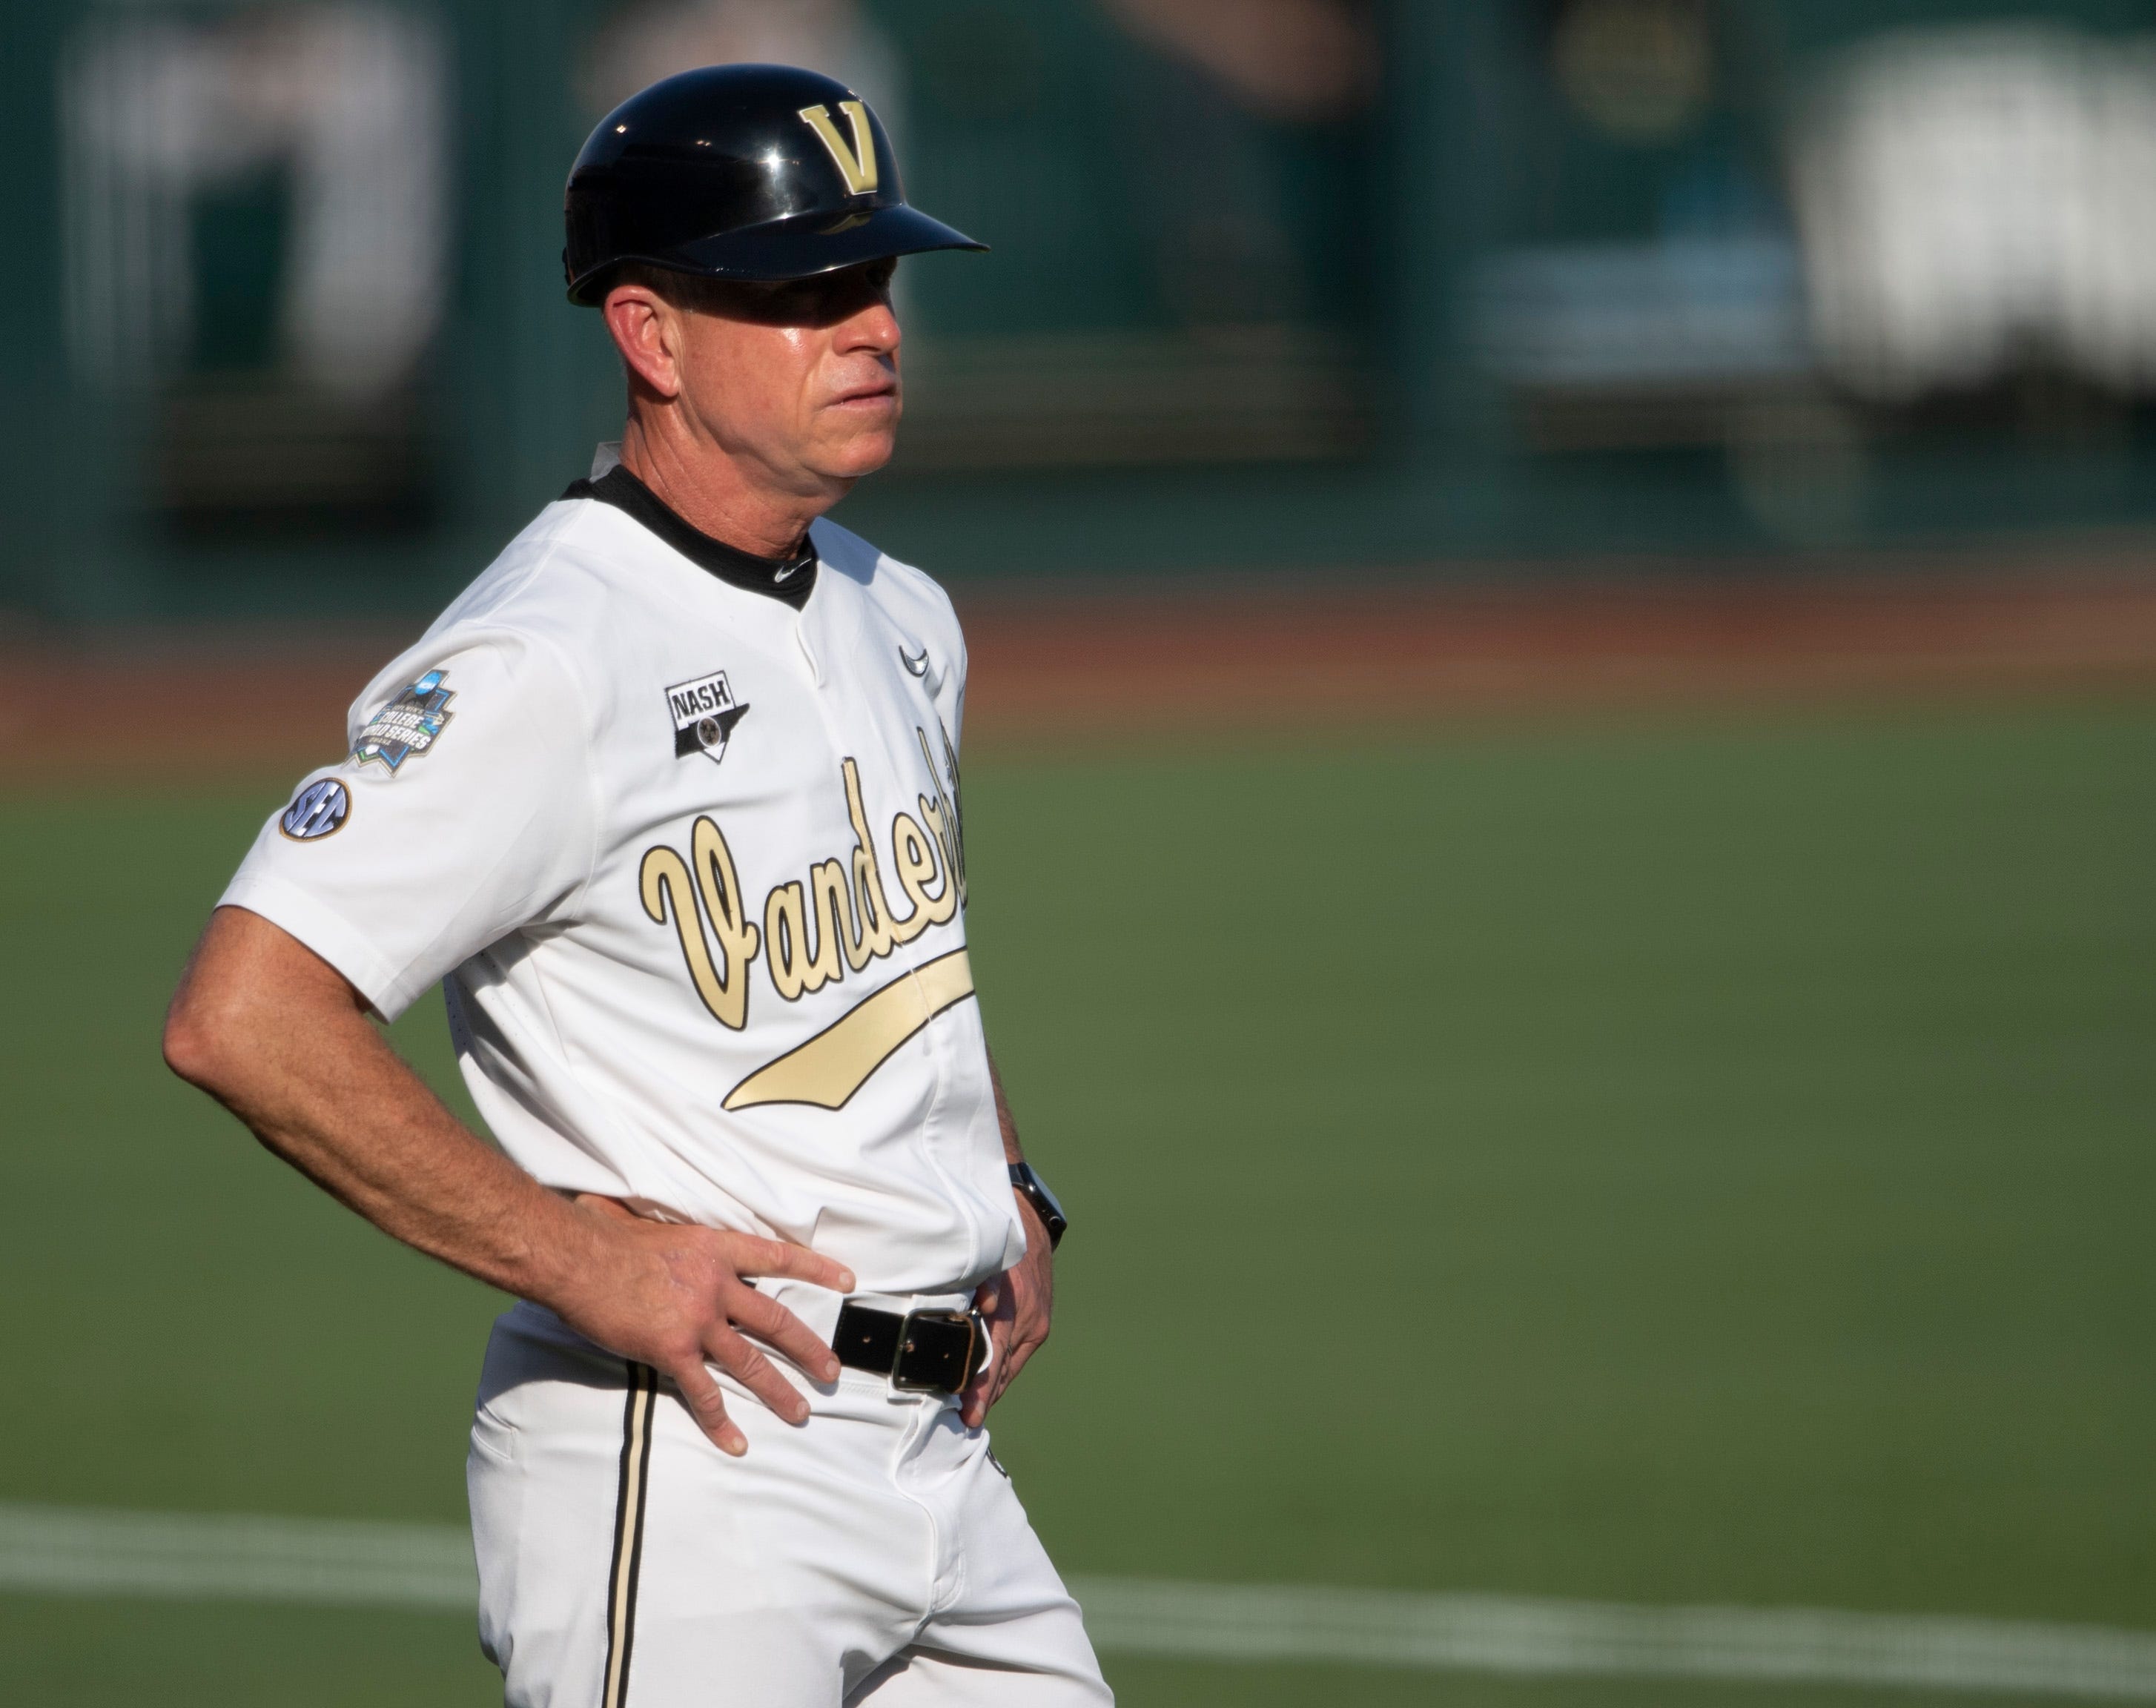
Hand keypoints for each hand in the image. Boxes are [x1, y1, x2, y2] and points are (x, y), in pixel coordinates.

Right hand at [549, 1194, 854, 1456]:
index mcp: (716, 1250)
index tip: (848, 1280)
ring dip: (779, 1391)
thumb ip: (675, 1237)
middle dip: (808, 1347)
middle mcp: (716, 1286)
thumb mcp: (654, 1224)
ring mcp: (697, 1321)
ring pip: (751, 1362)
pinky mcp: (672, 1352)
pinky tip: (737, 1442)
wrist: (577, 1258)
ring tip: (801, 1411)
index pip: (779, 1258)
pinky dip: (721, 1422)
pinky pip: (703, 1394)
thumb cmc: (605, 1235)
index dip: (817, 1268)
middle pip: (776, 1320)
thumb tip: (666, 1228)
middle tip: (832, 1370)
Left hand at [959, 1195, 1053, 1428]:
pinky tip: (989, 1385)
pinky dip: (1002, 1368)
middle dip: (984, 1395)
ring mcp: (1036, 1322)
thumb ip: (981, 1286)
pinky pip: (1017, 1352)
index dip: (980, 1386)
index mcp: (1015, 1309)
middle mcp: (1029, 1321)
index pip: (994, 1357)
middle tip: (967, 1420)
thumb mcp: (987, 1259)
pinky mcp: (1039, 1321)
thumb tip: (979, 1308)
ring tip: (973, 1410)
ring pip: (1010, 1362)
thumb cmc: (999, 1241)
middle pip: (1002, 1366)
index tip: (968, 1412)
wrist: (1031, 1220)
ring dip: (992, 1385)